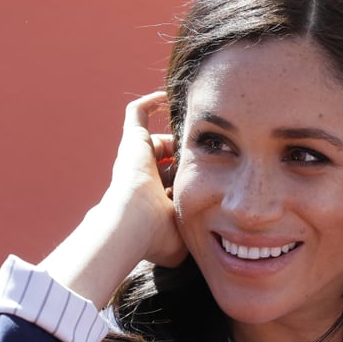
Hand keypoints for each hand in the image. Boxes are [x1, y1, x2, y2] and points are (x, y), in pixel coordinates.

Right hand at [40, 92, 187, 306]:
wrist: (131, 224)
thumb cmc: (156, 236)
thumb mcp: (181, 242)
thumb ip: (193, 239)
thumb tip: (207, 245)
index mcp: (152, 202)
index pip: (169, 187)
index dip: (186, 184)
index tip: (211, 182)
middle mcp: (141, 180)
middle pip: (163, 163)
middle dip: (182, 160)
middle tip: (208, 157)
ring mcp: (134, 159)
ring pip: (153, 141)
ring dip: (173, 137)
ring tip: (197, 132)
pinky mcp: (131, 142)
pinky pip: (136, 114)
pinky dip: (149, 103)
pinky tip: (168, 96)